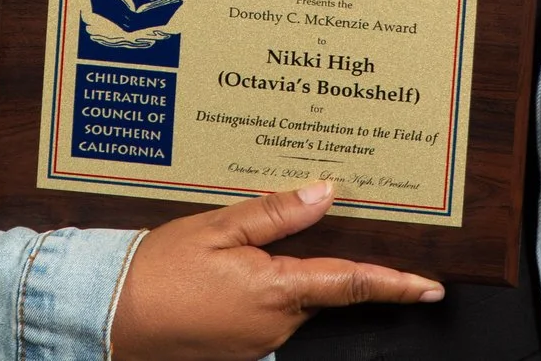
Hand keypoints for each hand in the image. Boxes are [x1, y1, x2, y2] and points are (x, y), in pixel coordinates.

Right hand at [108, 182, 443, 360]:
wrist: (110, 315)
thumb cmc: (157, 272)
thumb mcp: (217, 228)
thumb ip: (276, 213)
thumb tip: (325, 194)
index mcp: (277, 291)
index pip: (351, 282)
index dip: (396, 284)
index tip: (430, 286)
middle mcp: (276, 325)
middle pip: (316, 287)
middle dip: (313, 260)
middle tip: (290, 231)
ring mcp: (256, 343)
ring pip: (288, 298)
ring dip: (276, 274)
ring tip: (233, 251)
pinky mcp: (236, 349)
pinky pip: (262, 314)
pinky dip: (255, 290)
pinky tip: (223, 272)